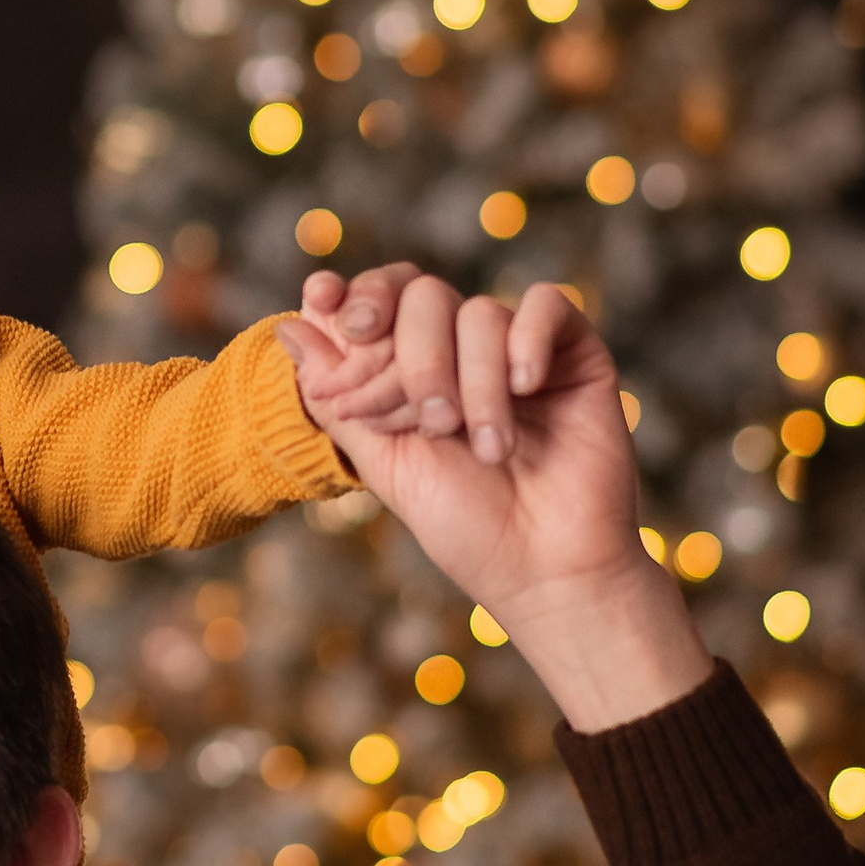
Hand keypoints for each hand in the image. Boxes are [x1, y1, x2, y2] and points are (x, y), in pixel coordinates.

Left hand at [274, 283, 711, 731]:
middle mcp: (462, 351)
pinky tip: (525, 387)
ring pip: (478, 312)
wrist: (543, 569)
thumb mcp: (383, 460)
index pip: (378, 301)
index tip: (321, 302)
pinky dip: (526, 338)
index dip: (351, 298)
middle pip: (422, 296)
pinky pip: (545, 304)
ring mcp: (518, 349)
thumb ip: (339, 396)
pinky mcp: (575, 355)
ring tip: (483, 445)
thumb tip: (289, 329)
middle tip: (429, 424)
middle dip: (411, 360)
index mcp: (412, 370)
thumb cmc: (465, 525)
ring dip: (470, 381)